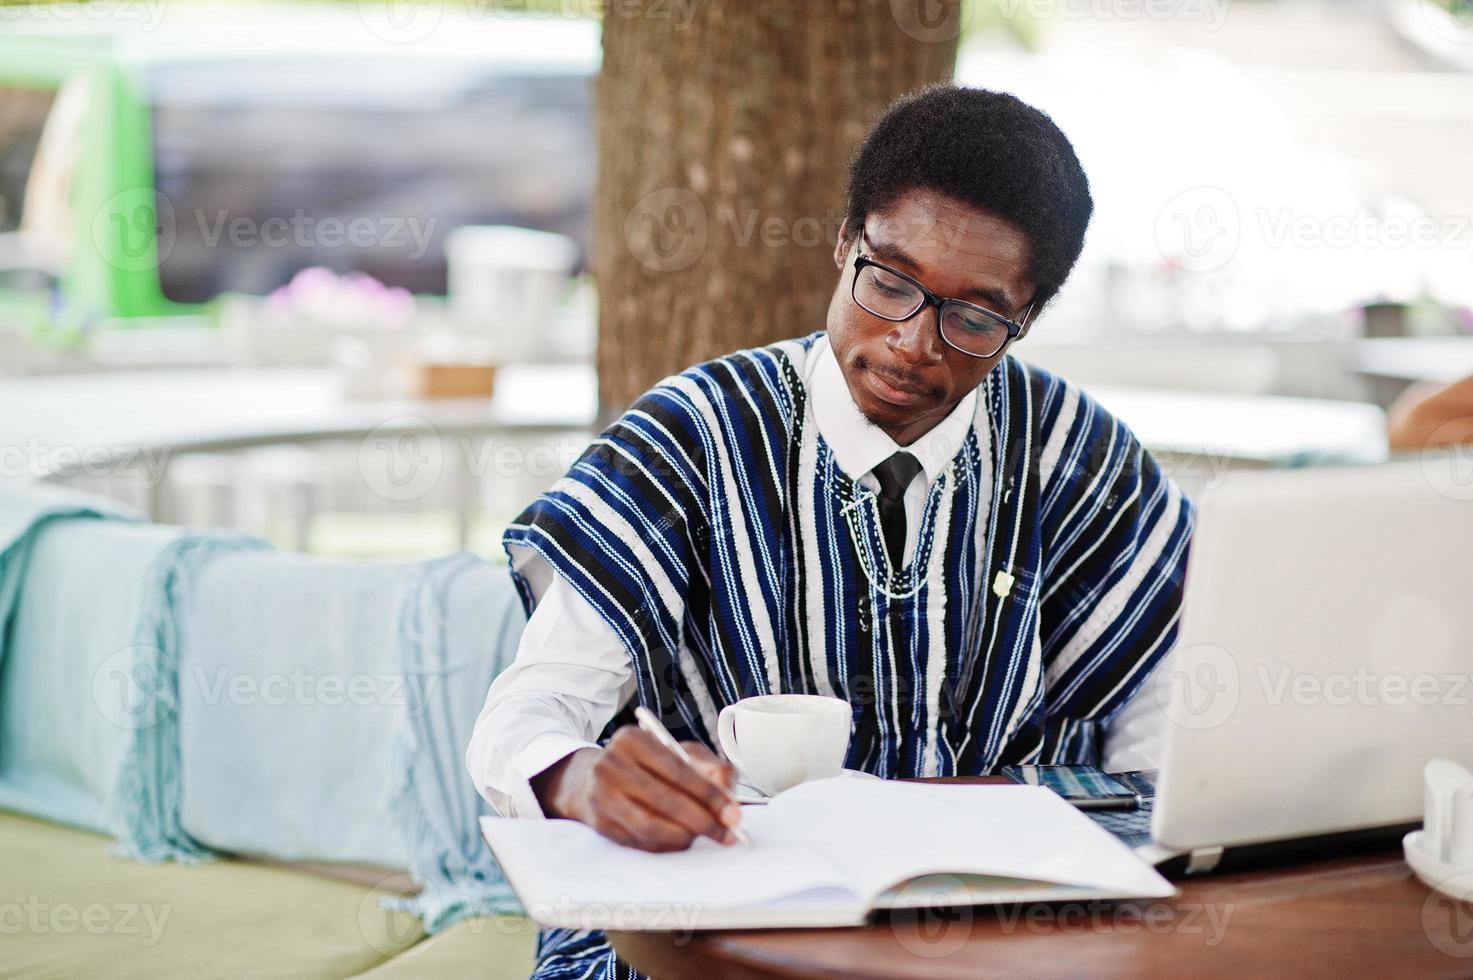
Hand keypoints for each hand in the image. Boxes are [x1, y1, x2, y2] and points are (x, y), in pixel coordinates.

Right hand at [532, 726, 741, 851]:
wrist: (591, 779)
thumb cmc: (644, 765)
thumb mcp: (676, 752)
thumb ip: (707, 766)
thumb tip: (729, 790)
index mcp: (633, 739)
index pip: (678, 769)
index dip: (709, 794)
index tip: (733, 812)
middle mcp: (611, 764)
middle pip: (665, 800)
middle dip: (703, 820)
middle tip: (728, 833)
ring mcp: (601, 795)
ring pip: (651, 826)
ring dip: (686, 836)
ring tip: (704, 836)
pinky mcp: (599, 823)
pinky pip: (639, 841)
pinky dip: (666, 845)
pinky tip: (681, 840)